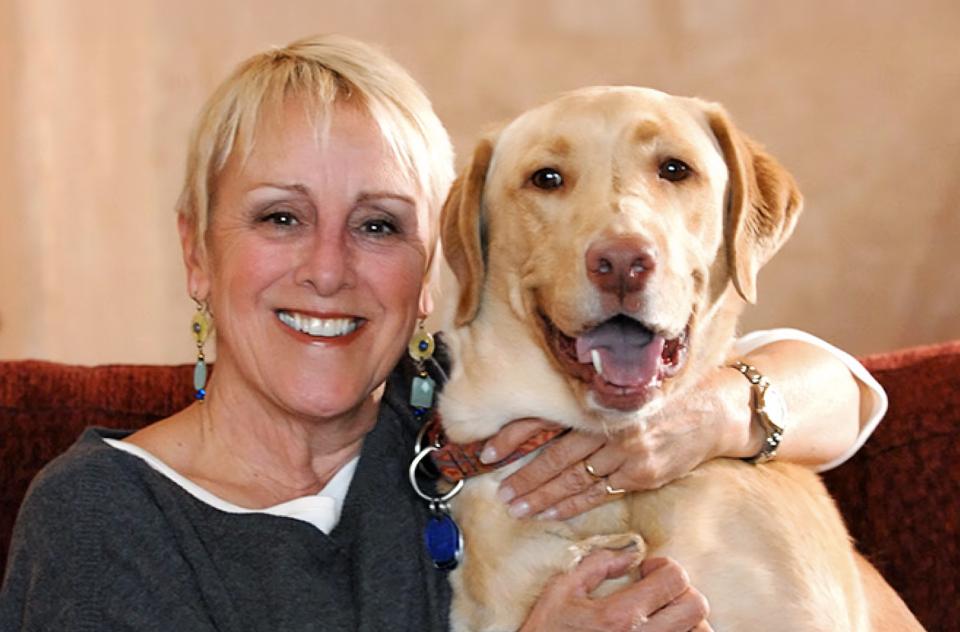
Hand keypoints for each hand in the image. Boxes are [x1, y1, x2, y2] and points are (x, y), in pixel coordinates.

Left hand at [484, 369, 742, 520]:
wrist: (714, 410)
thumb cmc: (661, 395)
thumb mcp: (620, 390)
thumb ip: (582, 403)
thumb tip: (533, 418)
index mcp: (598, 399)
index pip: (544, 420)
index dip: (514, 437)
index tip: (487, 453)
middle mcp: (610, 425)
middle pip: (555, 457)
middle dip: (524, 479)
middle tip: (501, 494)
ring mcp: (627, 452)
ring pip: (575, 480)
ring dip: (543, 498)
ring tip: (518, 509)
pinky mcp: (642, 474)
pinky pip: (599, 494)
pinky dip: (573, 505)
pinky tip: (553, 513)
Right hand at [520, 551, 710, 631]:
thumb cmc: (548, 631)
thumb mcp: (562, 590)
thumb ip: (598, 564)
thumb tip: (630, 553)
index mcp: (620, 615)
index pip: (675, 579)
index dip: (665, 567)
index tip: (647, 571)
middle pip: (696, 606)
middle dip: (681, 591)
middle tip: (657, 591)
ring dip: (685, 619)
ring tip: (660, 615)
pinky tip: (658, 629)